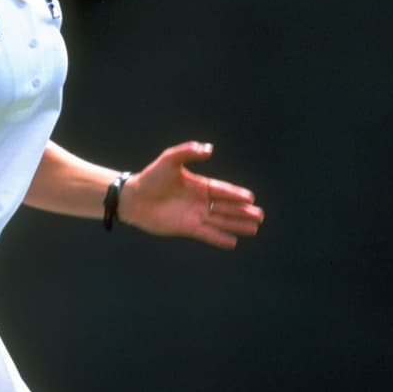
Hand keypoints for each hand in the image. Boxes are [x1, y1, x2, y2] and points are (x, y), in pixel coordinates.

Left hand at [120, 141, 263, 249]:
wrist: (133, 198)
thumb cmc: (150, 177)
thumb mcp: (169, 160)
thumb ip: (188, 152)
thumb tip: (210, 149)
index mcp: (198, 185)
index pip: (221, 190)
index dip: (236, 194)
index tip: (250, 198)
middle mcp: (198, 201)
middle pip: (225, 207)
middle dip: (242, 211)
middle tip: (260, 216)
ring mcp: (193, 215)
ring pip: (220, 221)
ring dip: (236, 225)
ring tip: (254, 228)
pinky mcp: (186, 228)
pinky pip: (207, 234)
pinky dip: (219, 238)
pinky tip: (233, 242)